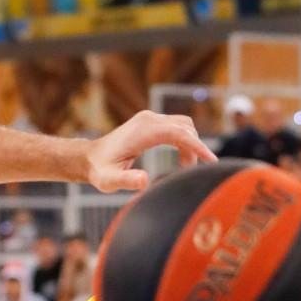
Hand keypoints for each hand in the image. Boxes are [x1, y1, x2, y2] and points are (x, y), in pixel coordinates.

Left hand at [86, 110, 214, 191]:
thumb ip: (126, 181)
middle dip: (195, 148)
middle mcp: (148, 119)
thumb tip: (145, 180)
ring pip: (184, 126)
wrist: (89, 158)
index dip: (197, 146)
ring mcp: (150, 119)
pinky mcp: (151, 122)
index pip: (179, 133)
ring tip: (184, 167)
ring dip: (190, 145)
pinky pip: (177, 128)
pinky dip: (184, 143)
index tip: (211, 161)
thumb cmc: (100, 171)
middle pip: (185, 127)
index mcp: (143, 130)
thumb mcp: (109, 180)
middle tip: (190, 172)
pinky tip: (179, 159)